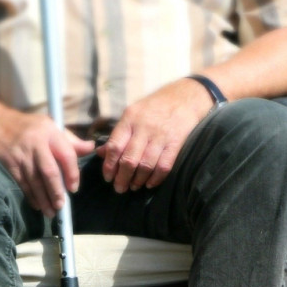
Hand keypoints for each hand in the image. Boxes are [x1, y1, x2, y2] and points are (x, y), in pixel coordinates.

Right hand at [0, 112, 94, 216]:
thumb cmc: (32, 127)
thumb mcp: (52, 126)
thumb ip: (72, 141)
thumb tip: (91, 148)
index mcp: (51, 133)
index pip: (66, 155)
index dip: (72, 173)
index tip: (73, 188)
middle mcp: (36, 144)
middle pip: (49, 171)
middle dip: (56, 191)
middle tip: (61, 205)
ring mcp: (22, 155)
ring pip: (34, 181)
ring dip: (43, 198)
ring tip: (51, 212)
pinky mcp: (11, 164)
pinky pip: (22, 183)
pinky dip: (30, 196)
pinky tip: (37, 205)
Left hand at [98, 78, 213, 192]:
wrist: (185, 97)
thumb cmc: (155, 107)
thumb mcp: (133, 113)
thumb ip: (118, 134)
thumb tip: (101, 153)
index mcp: (130, 119)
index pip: (115, 146)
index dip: (109, 165)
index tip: (107, 177)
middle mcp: (144, 127)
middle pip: (129, 159)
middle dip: (122, 178)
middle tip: (119, 188)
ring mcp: (161, 136)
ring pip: (146, 165)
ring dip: (138, 180)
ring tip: (133, 187)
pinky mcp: (176, 143)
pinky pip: (164, 166)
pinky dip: (156, 178)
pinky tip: (149, 184)